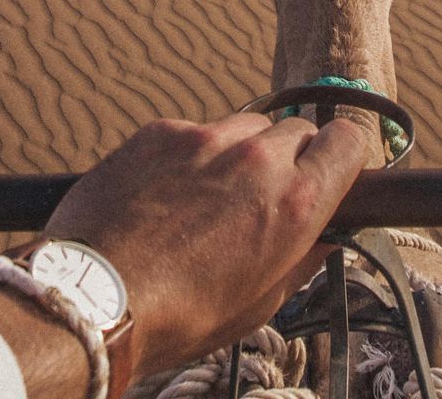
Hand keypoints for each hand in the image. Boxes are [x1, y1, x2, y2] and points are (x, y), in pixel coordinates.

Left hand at [44, 112, 368, 376]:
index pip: (348, 140)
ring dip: (242, 152)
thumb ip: (305, 259)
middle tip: (263, 194)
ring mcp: (207, 139)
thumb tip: (328, 234)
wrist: (93, 298)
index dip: (342, 155)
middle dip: (290, 157)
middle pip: (299, 130)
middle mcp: (259, 160)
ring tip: (211, 195)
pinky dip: (192, 154)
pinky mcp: (162, 131)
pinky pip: (196, 131)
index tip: (328, 170)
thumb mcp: (262, 303)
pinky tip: (168, 192)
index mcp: (295, 203)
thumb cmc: (181, 315)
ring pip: (248, 126)